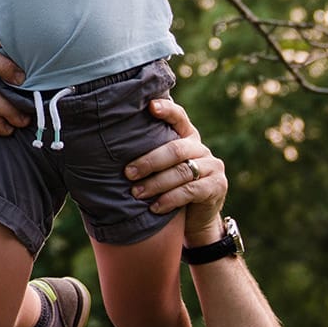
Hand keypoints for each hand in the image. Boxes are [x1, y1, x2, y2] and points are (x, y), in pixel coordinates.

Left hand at [124, 97, 226, 244]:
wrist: (196, 220)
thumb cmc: (169, 189)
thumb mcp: (161, 169)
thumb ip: (149, 155)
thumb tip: (110, 145)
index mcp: (188, 137)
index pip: (179, 117)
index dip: (167, 110)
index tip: (150, 106)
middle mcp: (201, 149)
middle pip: (175, 150)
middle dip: (149, 161)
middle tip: (128, 173)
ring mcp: (213, 167)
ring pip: (182, 172)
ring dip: (156, 184)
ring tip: (137, 193)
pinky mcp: (217, 186)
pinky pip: (190, 191)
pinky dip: (170, 199)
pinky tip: (154, 207)